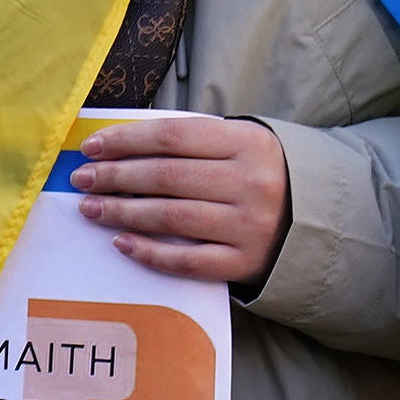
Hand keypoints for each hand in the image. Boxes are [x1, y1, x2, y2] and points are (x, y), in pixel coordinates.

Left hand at [71, 115, 289, 286]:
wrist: (318, 219)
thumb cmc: (259, 174)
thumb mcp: (238, 144)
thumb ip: (189, 142)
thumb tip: (115, 147)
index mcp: (247, 144)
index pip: (171, 136)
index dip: (124, 141)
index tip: (90, 148)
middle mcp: (251, 183)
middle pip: (165, 176)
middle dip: (114, 176)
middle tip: (81, 179)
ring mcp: (250, 226)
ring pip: (171, 217)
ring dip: (122, 212)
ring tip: (90, 208)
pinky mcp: (245, 262)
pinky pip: (187, 260)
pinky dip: (149, 252)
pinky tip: (121, 242)